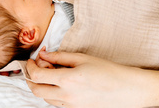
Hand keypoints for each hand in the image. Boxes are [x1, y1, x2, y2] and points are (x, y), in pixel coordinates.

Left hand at [26, 50, 145, 107]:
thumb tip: (43, 54)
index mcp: (68, 80)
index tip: (32, 60)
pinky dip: (52, 93)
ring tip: (51, 74)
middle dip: (31, 79)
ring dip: (42, 86)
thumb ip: (60, 57)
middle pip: (36, 91)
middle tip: (35, 67)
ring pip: (45, 98)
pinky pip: (57, 103)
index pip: (37, 76)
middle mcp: (67, 96)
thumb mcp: (83, 58)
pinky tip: (61, 83)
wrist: (128, 90)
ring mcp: (71, 106)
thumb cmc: (108, 71)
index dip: (30, 67)